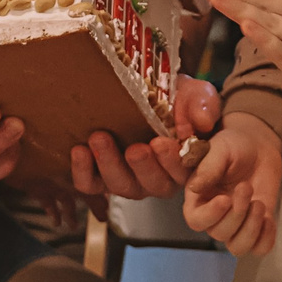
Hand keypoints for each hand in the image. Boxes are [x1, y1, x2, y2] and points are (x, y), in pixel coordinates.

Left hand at [68, 76, 223, 203]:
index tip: (162, 143)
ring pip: (121, 186)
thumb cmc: (179, 99)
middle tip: (135, 148)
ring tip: (100, 138)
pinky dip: (83, 171)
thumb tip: (202, 121)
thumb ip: (203, 105)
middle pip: (152, 184)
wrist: (151, 94)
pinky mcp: (102, 176)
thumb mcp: (197, 94)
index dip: (173, 161)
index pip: (182, 171)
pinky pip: (91, 184)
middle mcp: (159, 178)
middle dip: (143, 167)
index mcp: (185, 164)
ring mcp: (129, 179)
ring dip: (109, 165)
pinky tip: (79, 149)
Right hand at [181, 113, 281, 255]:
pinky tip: (269, 219)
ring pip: (238, 247)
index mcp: (198, 198)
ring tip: (259, 204)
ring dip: (251, 229)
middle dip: (237, 213)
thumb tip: (195, 188)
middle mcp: (214, 216)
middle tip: (247, 187)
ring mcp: (237, 224)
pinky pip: (259, 248)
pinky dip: (266, 239)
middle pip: (220, 233)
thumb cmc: (234, 145)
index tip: (225, 199)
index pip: (196, 220)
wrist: (258, 146)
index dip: (210, 215)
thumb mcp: (220, 149)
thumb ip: (208, 168)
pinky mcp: (257, 226)